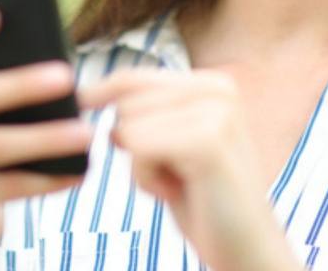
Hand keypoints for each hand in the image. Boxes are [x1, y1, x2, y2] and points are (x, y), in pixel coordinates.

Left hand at [77, 67, 301, 270]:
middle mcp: (218, 88)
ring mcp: (217, 112)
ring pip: (128, 126)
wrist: (247, 249)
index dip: (101, 92)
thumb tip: (89, 94)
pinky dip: (147, 179)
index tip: (80, 99)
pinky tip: (180, 191)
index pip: (134, 77)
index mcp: (212, 84)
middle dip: (134, 145)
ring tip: (181, 183)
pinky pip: (138, 148)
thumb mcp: (168, 147)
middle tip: (175, 174)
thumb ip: (142, 114)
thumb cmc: (203, 201)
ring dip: (141, 166)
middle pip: (126, 103)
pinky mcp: (208, 140)